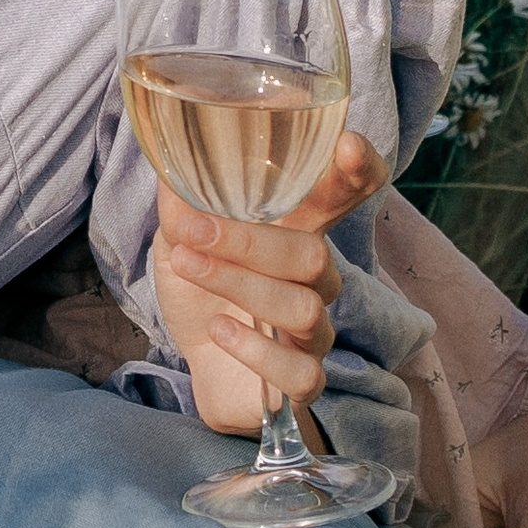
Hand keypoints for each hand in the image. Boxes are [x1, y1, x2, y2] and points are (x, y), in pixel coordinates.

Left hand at [149, 132, 387, 431]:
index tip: (344, 145)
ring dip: (239, 285)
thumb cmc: (202, 297)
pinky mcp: (302, 382)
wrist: (200, 368)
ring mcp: (313, 333)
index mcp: (297, 236)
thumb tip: (169, 167)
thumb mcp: (180, 245)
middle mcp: (316, 282)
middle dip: (252, 242)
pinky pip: (299, 371)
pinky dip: (256, 351)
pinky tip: (219, 331)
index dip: (358, 171)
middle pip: (314, 254)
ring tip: (189, 269)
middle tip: (196, 232)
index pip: (348, 197)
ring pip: (303, 308)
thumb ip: (182, 209)